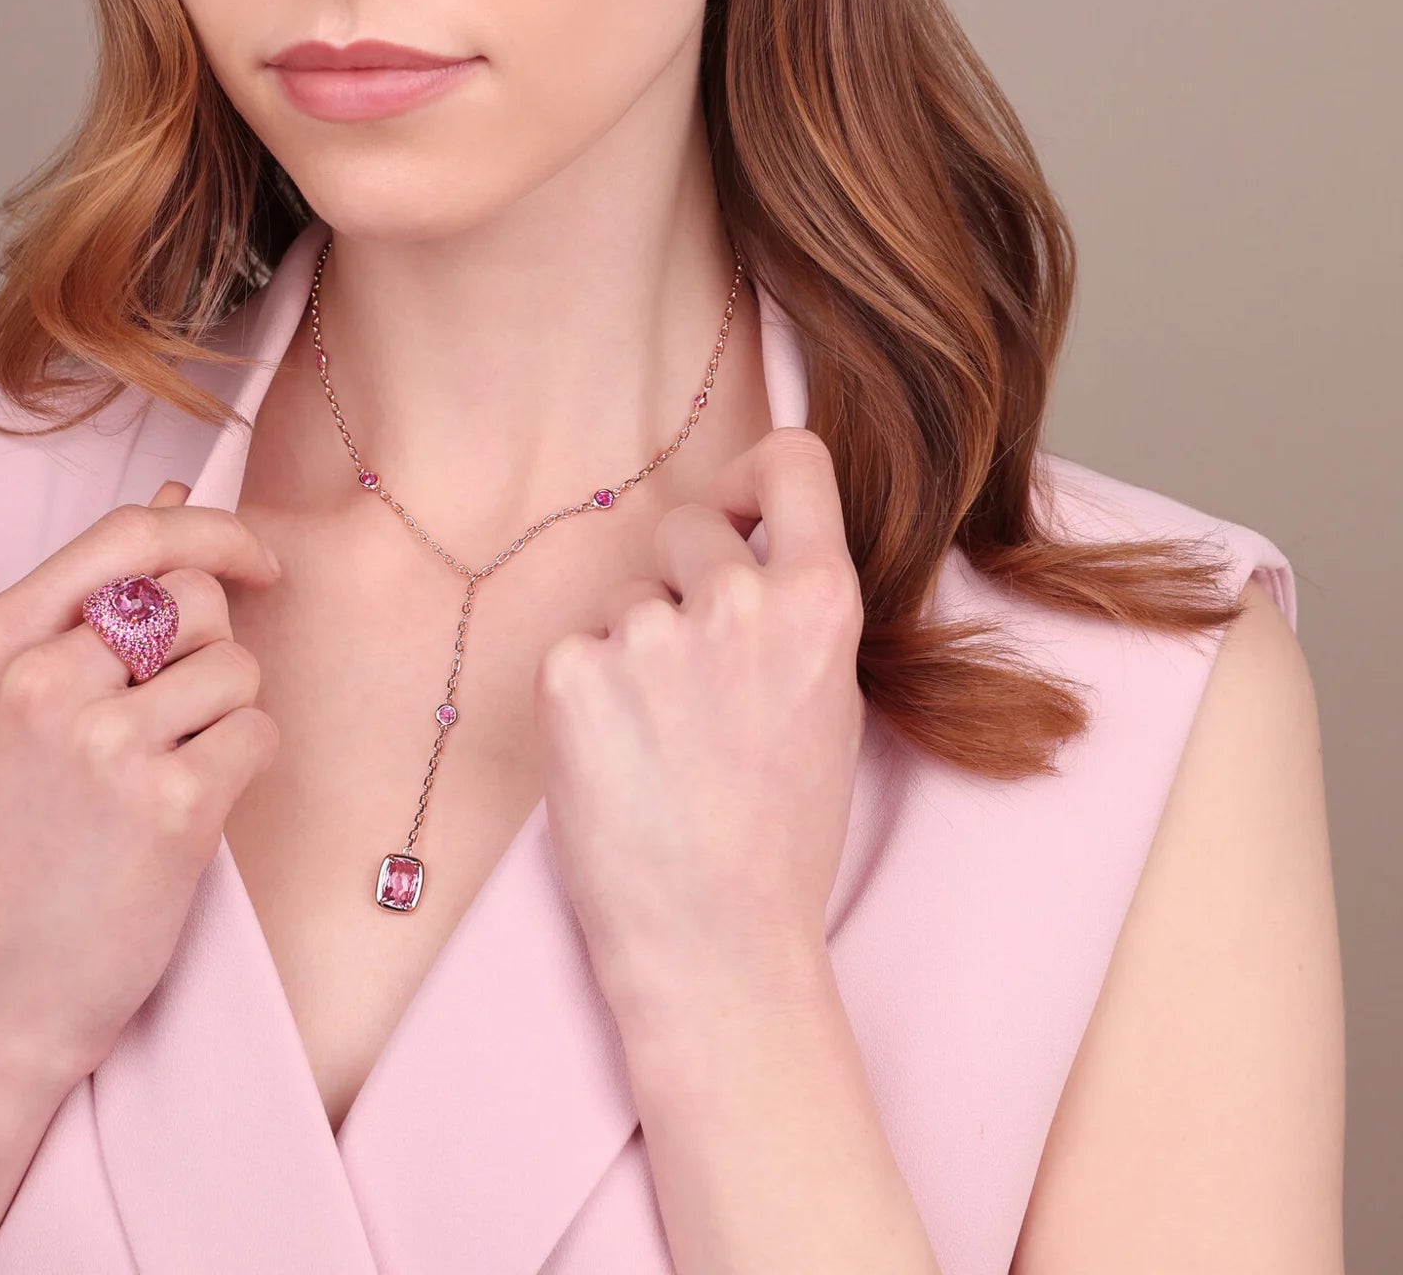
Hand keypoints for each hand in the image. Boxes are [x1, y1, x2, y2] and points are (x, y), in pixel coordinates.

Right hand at [0, 478, 284, 1118]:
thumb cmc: (9, 845)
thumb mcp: (9, 705)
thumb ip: (88, 599)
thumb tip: (179, 492)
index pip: (129, 532)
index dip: (210, 531)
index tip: (254, 560)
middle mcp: (40, 679)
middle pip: (195, 595)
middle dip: (211, 646)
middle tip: (170, 720)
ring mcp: (104, 744)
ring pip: (236, 665)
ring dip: (225, 715)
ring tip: (163, 777)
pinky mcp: (170, 807)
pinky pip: (258, 734)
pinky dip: (243, 767)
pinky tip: (189, 815)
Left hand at [532, 426, 865, 1019]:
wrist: (716, 943)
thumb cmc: (780, 835)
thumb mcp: (830, 702)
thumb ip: (793, 611)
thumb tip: (747, 539)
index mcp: (820, 602)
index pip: (792, 460)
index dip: (756, 476)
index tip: (740, 510)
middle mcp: (737, 600)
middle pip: (688, 527)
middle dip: (683, 582)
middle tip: (694, 679)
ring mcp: (649, 633)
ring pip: (628, 598)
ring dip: (635, 649)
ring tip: (662, 744)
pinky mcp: (572, 672)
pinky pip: (576, 649)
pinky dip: (587, 696)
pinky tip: (618, 762)